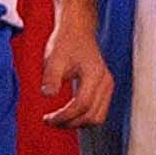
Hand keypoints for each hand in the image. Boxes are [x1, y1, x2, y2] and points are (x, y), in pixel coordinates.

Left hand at [41, 14, 113, 128]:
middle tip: (50, 121)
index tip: (47, 118)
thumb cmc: (65, 42)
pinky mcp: (105, 88)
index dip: (64, 116)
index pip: (82, 104)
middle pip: (91, 115)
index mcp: (94, 74)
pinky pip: (99, 111)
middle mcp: (105, 82)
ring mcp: (107, 86)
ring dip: (78, 123)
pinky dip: (84, 117)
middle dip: (70, 123)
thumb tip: (47, 96)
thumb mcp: (54, 58)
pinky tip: (68, 114)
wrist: (78, 31)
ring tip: (59, 120)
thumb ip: (51, 77)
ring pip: (97, 117)